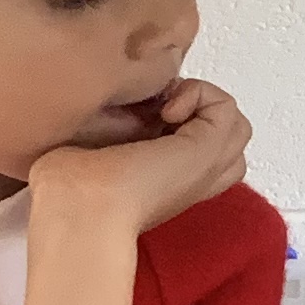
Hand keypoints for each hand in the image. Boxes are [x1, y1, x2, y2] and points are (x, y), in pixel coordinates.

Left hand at [23, 79, 252, 304]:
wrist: (79, 210)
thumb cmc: (68, 193)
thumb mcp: (84, 154)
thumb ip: (104, 134)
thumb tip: (109, 110)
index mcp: (164, 182)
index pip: (199, 150)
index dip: (180, 123)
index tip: (141, 117)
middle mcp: (190, 179)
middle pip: (228, 141)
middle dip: (199, 112)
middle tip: (158, 113)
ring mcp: (204, 167)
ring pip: (235, 125)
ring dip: (202, 102)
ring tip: (165, 110)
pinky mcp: (206, 151)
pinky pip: (228, 106)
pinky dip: (201, 94)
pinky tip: (166, 110)